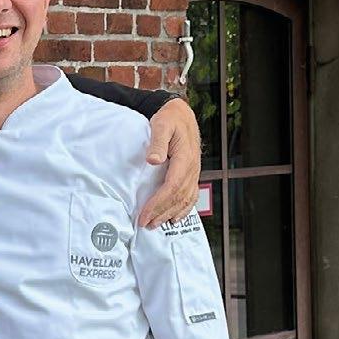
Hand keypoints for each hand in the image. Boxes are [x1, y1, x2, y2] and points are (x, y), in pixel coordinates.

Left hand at [139, 97, 200, 227]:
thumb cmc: (169, 119)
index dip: (158, 203)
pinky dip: (183, 209)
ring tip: (155, 224)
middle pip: (177, 197)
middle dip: (161, 212)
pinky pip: (190, 195)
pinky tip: (174, 217)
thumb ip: (158, 142)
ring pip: (184, 199)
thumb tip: (153, 160)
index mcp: (185, 159)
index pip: (171, 187)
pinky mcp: (191, 173)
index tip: (145, 214)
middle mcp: (192, 168)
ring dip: (170, 213)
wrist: (181, 115)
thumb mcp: (161, 125)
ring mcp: (194, 172)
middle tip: (145, 224)